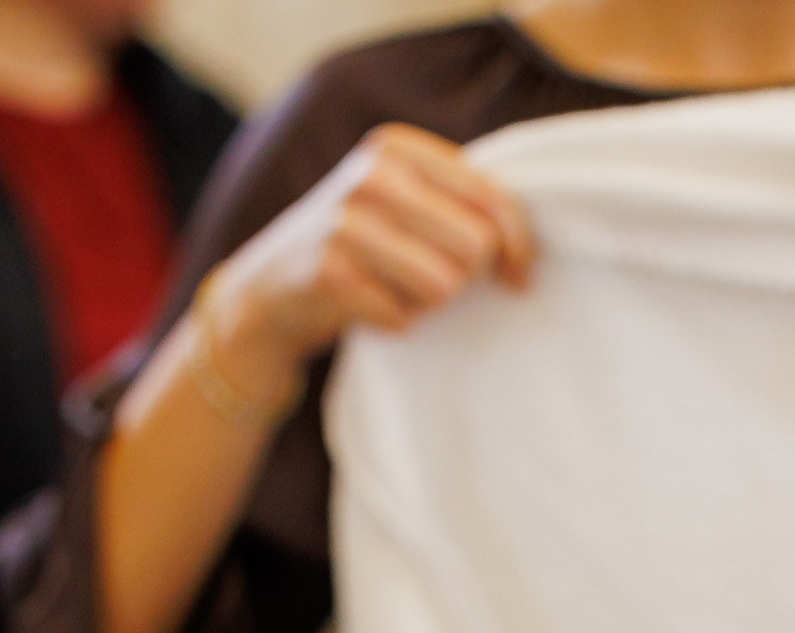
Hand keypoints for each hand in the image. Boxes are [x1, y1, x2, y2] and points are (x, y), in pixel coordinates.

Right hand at [204, 124, 533, 402]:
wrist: (271, 289)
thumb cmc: (360, 247)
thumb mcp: (403, 203)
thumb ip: (459, 204)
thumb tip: (523, 251)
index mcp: (397, 147)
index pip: (491, 197)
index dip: (518, 246)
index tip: (519, 276)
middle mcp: (372, 175)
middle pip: (476, 246)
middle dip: (465, 277)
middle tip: (434, 281)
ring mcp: (347, 223)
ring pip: (444, 285)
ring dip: (429, 303)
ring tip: (398, 291)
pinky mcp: (330, 274)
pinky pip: (403, 317)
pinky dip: (395, 323)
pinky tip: (370, 308)